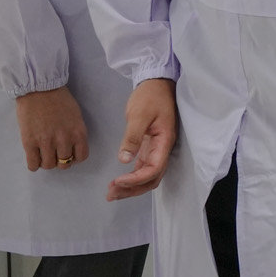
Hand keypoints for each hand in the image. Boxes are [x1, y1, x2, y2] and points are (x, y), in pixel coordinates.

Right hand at [15, 86, 88, 171]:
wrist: (39, 89)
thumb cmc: (59, 99)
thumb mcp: (76, 116)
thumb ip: (75, 132)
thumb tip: (72, 147)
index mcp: (78, 132)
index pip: (81, 157)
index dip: (74, 158)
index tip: (69, 154)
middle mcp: (64, 140)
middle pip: (64, 164)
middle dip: (60, 160)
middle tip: (54, 153)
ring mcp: (46, 142)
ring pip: (48, 165)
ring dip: (46, 162)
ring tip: (43, 153)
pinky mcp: (29, 142)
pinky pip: (33, 164)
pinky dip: (34, 165)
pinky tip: (34, 157)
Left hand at [107, 78, 177, 200]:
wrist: (157, 83)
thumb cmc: (150, 96)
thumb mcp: (139, 114)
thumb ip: (132, 137)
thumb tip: (124, 160)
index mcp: (164, 142)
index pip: (154, 169)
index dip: (136, 179)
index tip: (117, 181)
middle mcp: (162, 149)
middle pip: (152, 178)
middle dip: (133, 189)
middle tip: (111, 194)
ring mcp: (156, 149)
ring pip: (148, 176)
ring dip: (131, 187)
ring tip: (112, 192)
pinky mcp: (149, 146)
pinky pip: (143, 168)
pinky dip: (132, 178)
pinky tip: (119, 181)